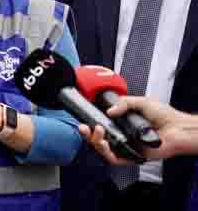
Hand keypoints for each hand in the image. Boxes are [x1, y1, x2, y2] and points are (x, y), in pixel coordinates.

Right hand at [78, 96, 197, 163]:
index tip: (84, 119)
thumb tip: (109, 112)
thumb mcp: (141, 102)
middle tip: (84, 127)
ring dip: (95, 142)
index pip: (102, 127)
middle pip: (98, 140)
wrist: (179, 128)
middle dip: (88, 135)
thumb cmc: (165, 116)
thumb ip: (124, 103)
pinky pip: (115, 160)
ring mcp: (127, 148)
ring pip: (104, 151)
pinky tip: (105, 144)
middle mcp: (123, 137)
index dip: (91, 125)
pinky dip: (107, 153)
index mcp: (122, 125)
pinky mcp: (133, 157)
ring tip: (98, 132)